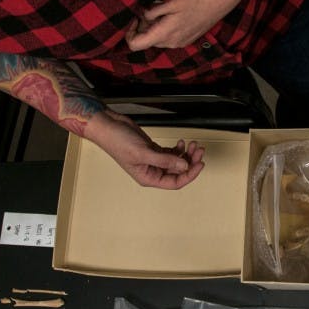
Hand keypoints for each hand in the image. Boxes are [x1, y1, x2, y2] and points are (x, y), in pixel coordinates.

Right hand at [85, 110, 204, 188]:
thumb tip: (183, 166)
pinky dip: (178, 149)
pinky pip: (171, 153)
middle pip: (178, 171)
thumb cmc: (117, 142)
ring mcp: (153, 160)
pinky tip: (182, 143)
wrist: (109, 126)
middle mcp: (152, 171)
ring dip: (186, 154)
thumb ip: (165, 160)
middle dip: (190, 161)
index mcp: (148, 178)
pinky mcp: (153, 150)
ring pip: (176, 161)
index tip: (199, 164)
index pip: (175, 182)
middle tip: (198, 151)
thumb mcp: (143, 153)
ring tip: (192, 144)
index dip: (189, 175)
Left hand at [125, 0, 243, 50]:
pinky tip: (174, 14)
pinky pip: (168, 37)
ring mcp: (179, 42)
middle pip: (147, 41)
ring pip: (157, 38)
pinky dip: (165, 27)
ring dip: (155, 26)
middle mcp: (171, 43)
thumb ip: (153, 11)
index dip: (130, 33)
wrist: (219, 1)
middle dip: (144, 26)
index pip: (135, 44)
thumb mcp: (171, 1)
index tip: (135, 18)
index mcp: (164, 33)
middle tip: (152, 8)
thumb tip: (144, 17)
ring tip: (165, 9)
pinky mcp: (186, 40)